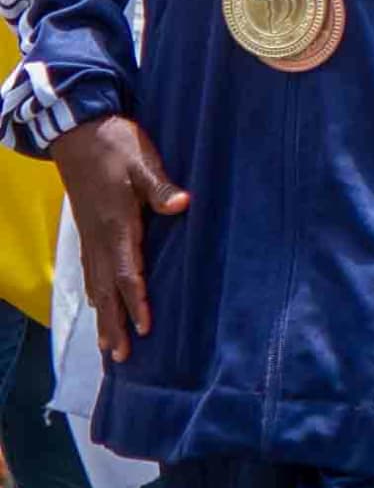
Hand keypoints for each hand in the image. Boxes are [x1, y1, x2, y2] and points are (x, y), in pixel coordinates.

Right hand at [53, 116, 188, 363]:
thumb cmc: (115, 144)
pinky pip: (90, 270)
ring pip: (95, 283)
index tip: (144, 328)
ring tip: (107, 343)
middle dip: (113, 323)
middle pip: (106, 289)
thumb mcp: (142, 160)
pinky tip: (99, 301)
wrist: (77, 130)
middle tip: (118, 357)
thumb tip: (182, 204)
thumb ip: (161, 186)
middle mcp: (99, 237)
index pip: (126, 273)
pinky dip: (96, 292)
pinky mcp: (87, 227)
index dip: (136, 301)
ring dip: (102, 314)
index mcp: (116, 224)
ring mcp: (90, 234)